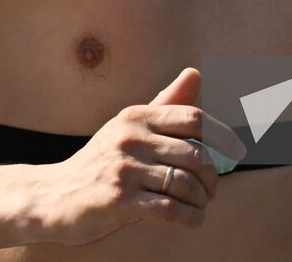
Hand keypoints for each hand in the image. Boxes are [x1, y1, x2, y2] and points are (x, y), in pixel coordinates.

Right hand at [33, 68, 246, 245]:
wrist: (53, 195)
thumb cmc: (101, 160)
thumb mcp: (129, 127)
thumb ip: (165, 103)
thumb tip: (196, 72)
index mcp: (136, 116)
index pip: (193, 119)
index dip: (223, 136)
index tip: (238, 153)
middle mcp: (131, 137)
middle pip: (196, 153)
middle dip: (212, 176)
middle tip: (211, 189)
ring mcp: (124, 169)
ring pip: (185, 183)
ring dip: (201, 199)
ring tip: (200, 205)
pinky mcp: (119, 201)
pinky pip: (170, 209)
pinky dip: (190, 217)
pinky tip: (193, 220)